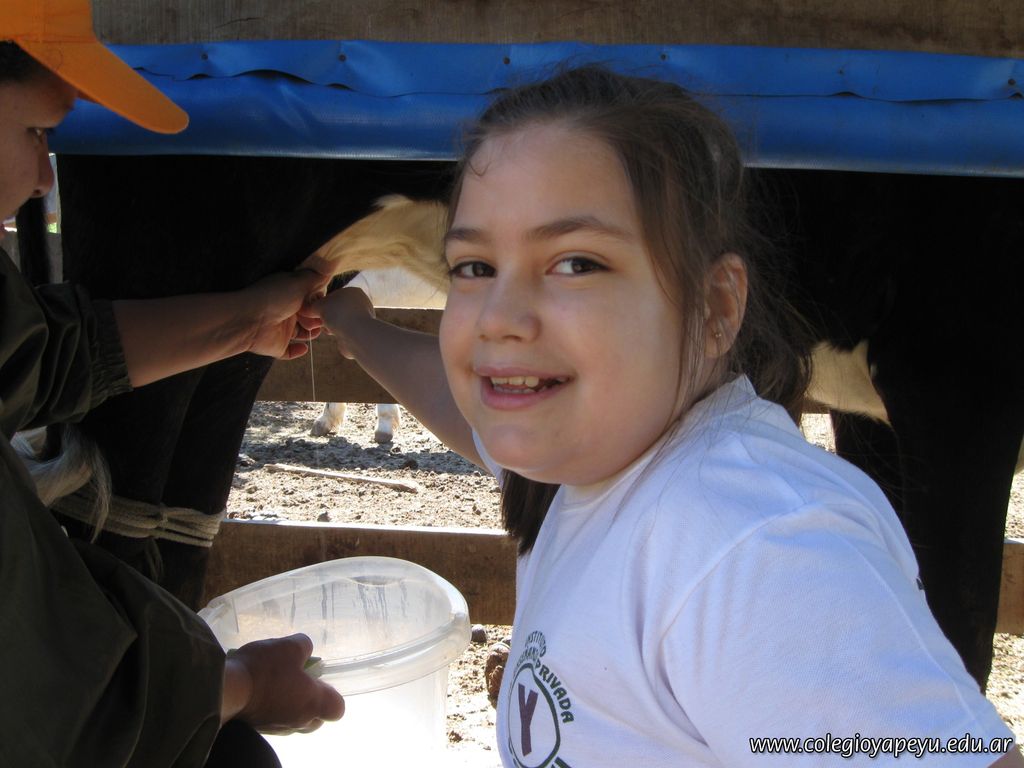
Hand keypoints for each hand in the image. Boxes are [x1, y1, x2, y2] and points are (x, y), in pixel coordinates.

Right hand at [222, 633, 343, 733]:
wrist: (226, 692)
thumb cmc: (265, 669)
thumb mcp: (289, 647)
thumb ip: (303, 647)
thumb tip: (304, 652)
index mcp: (313, 703)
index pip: (337, 708)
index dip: (331, 695)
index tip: (318, 680)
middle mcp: (299, 721)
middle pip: (314, 718)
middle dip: (309, 702)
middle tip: (296, 681)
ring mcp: (277, 729)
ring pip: (292, 720)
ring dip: (287, 704)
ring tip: (274, 683)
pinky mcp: (257, 731)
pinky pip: (271, 720)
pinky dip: (269, 708)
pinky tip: (258, 690)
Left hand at [242, 270, 330, 358]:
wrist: (250, 319)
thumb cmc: (275, 297)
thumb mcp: (299, 282)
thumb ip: (315, 278)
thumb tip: (327, 274)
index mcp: (290, 295)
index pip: (310, 298)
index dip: (319, 301)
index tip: (326, 304)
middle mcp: (286, 311)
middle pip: (308, 316)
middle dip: (317, 317)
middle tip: (320, 318)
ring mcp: (281, 329)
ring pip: (301, 333)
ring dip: (311, 333)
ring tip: (315, 331)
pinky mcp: (277, 345)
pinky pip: (289, 351)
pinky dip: (297, 351)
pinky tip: (304, 348)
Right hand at [313, 286, 376, 359]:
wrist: (356, 334)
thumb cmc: (339, 314)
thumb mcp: (319, 305)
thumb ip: (311, 306)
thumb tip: (305, 311)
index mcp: (353, 292)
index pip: (332, 297)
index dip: (321, 305)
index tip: (315, 311)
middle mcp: (360, 304)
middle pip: (335, 311)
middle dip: (326, 318)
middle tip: (322, 321)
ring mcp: (361, 320)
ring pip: (338, 323)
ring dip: (331, 327)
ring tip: (330, 329)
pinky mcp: (360, 334)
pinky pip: (344, 334)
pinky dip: (339, 336)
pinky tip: (338, 337)